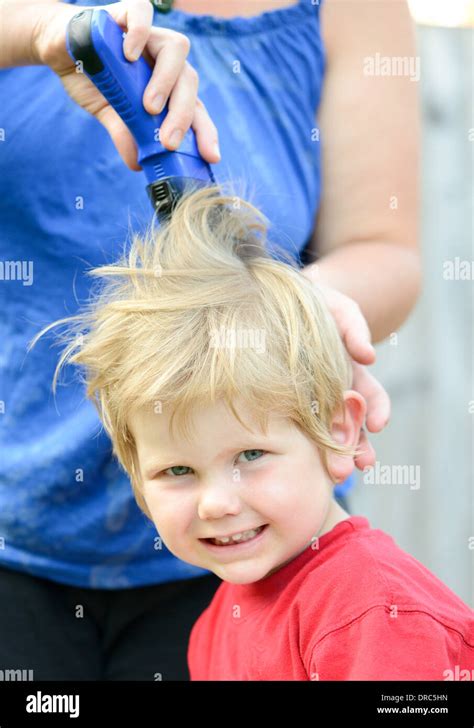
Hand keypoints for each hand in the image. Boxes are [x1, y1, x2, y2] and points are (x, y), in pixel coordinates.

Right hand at [33, 0, 219, 169]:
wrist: (59, 48)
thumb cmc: (92, 79)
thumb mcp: (108, 113)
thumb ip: (125, 134)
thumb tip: (137, 164)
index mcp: (168, 87)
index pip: (196, 108)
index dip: (205, 131)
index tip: (210, 156)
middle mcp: (165, 61)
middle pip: (189, 81)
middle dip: (183, 114)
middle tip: (167, 141)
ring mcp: (150, 35)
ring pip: (176, 49)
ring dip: (166, 80)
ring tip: (149, 106)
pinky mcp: (128, 12)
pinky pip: (143, 13)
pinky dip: (140, 33)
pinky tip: (130, 54)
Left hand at [301, 275, 390, 469]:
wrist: (275, 302)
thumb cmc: (314, 305)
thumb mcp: (338, 309)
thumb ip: (354, 328)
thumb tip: (368, 357)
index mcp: (350, 373)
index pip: (370, 397)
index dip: (377, 411)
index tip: (377, 425)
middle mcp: (332, 393)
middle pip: (349, 425)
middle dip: (355, 446)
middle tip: (354, 466)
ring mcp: (309, 402)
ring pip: (325, 433)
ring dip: (334, 454)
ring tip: (337, 475)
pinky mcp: (286, 405)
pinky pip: (297, 427)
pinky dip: (305, 445)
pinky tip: (305, 462)